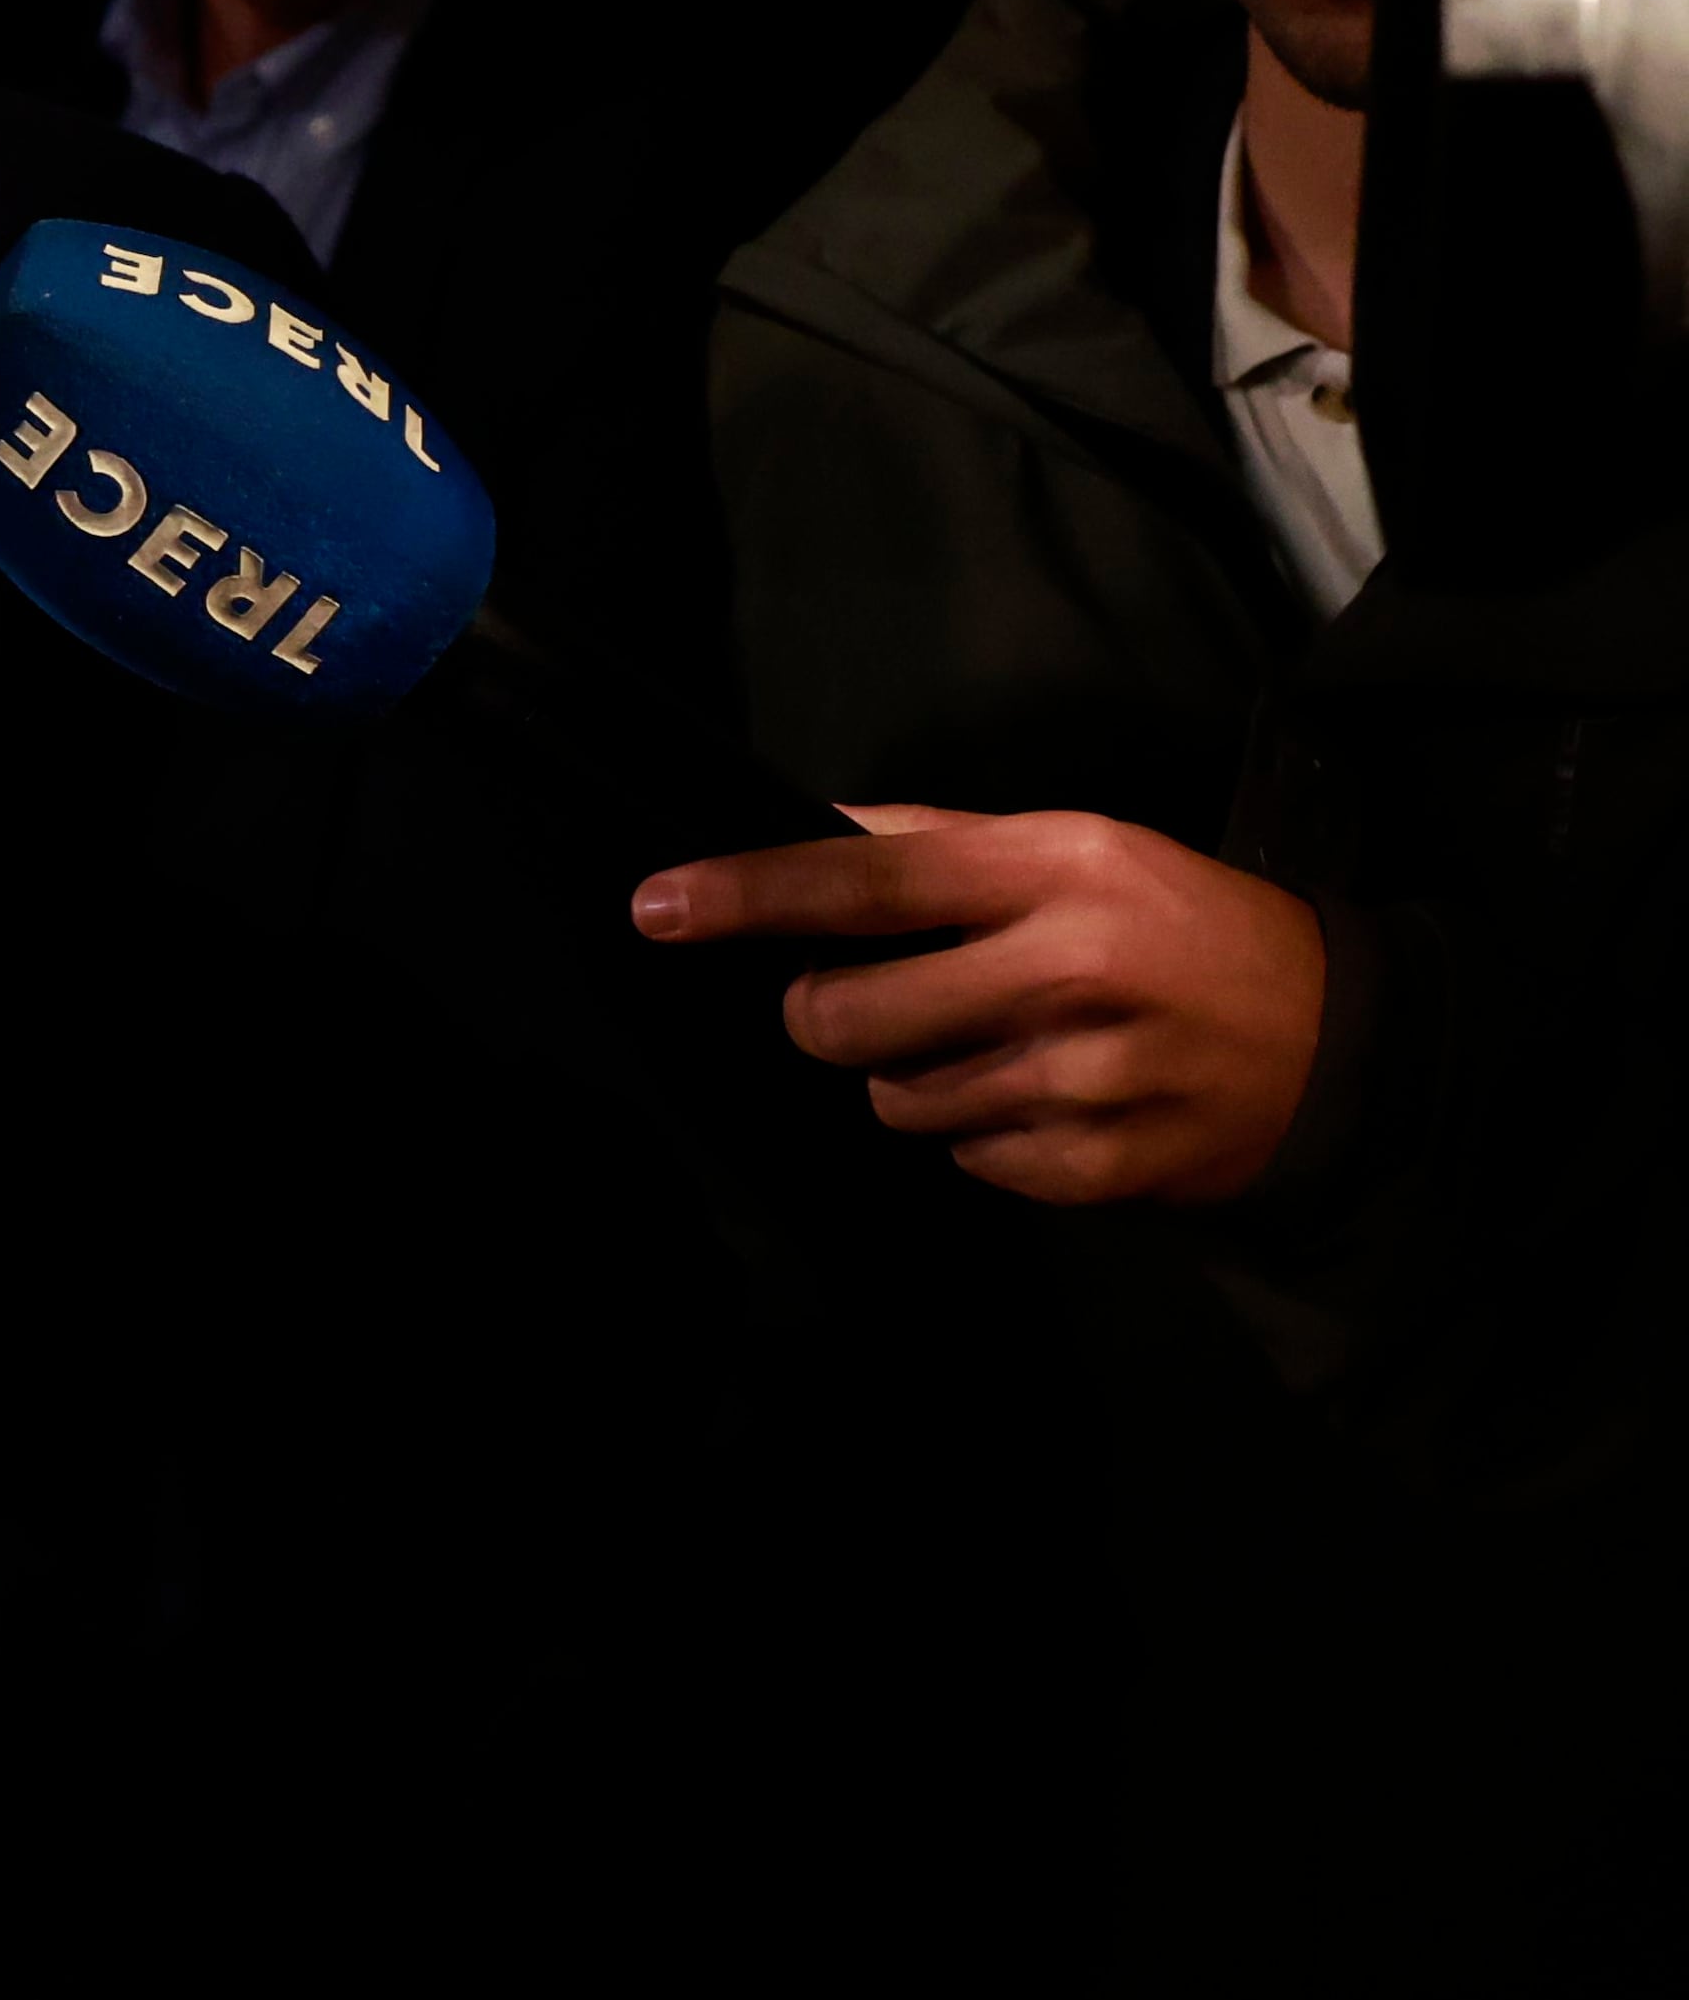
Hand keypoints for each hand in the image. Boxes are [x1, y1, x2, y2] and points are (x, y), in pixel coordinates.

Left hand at [632, 804, 1326, 1205]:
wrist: (1341, 1048)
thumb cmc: (1184, 929)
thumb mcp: (1083, 849)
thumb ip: (942, 842)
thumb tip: (810, 830)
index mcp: (1059, 872)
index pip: (868, 883)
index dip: (750, 894)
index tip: (658, 904)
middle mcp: (1066, 973)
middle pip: (846, 1016)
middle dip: (826, 1013)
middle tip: (869, 998)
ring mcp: (1080, 1082)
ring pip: (895, 1099)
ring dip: (912, 1076)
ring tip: (994, 1044)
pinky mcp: (1092, 1169)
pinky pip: (962, 1159)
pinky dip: (979, 1133)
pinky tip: (1044, 1097)